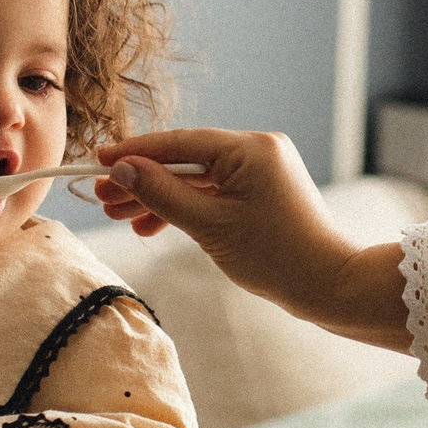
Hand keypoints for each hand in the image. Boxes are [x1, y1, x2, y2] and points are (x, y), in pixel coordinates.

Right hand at [95, 130, 410, 347]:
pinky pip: (214, 192)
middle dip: (142, 180)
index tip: (98, 160)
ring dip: (159, 197)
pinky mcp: (263, 191)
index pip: (179, 142)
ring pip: (196, 178)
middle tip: (100, 196)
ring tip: (120, 217)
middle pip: (185, 159)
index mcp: (249, 148)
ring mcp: (262, 170)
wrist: (329, 284)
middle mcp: (257, 150)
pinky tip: (152, 226)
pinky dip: (185, 208)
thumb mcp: (208, 226)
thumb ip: (162, 195)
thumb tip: (123, 169)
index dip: (134, 152)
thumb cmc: (276, 256)